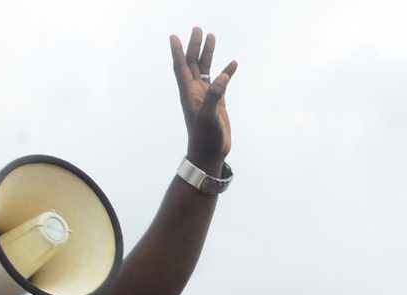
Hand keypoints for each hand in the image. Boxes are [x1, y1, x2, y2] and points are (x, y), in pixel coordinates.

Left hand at [171, 27, 237, 171]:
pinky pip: (222, 82)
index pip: (181, 67)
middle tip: (197, 29)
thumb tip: (222, 77)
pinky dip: (227, 72)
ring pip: (206, 69)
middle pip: (193, 63)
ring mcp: (206, 96)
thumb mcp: (208, 117)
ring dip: (208, 54)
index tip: (174, 36)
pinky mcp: (217, 102)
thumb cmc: (204, 138)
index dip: (177, 51)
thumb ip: (214, 96)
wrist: (209, 153)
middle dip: (194, 46)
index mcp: (188, 93)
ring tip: (212, 36)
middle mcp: (195, 92)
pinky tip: (233, 64)